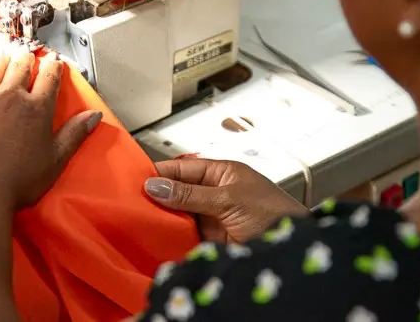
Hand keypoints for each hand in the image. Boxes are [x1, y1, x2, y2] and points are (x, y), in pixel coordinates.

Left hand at [0, 46, 102, 209]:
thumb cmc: (20, 181)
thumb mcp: (55, 160)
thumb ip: (74, 134)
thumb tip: (95, 114)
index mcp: (37, 107)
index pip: (49, 78)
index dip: (53, 66)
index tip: (54, 60)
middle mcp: (10, 95)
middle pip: (20, 68)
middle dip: (26, 59)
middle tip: (27, 55)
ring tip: (1, 55)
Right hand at [144, 159, 306, 242]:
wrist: (292, 250)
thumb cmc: (272, 214)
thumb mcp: (228, 199)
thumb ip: (191, 195)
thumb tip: (154, 186)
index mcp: (221, 173)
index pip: (183, 168)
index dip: (160, 173)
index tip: (133, 178)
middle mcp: (213, 192)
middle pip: (177, 192)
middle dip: (156, 196)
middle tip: (127, 201)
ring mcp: (211, 217)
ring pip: (178, 214)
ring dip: (161, 217)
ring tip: (134, 218)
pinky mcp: (210, 240)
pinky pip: (184, 235)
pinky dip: (169, 236)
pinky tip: (152, 236)